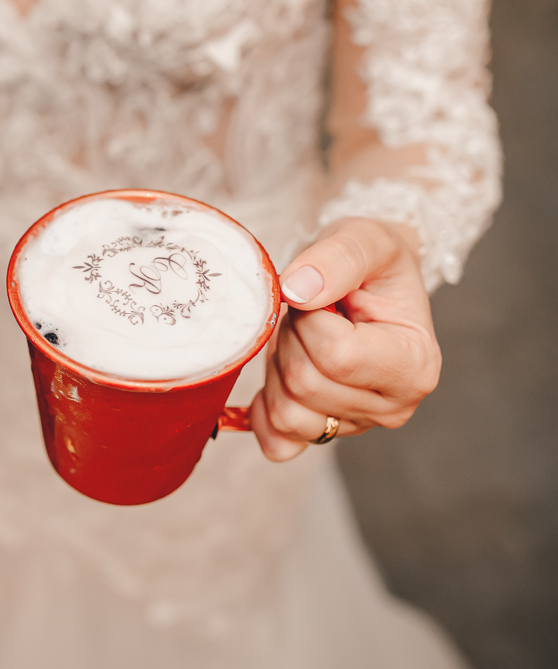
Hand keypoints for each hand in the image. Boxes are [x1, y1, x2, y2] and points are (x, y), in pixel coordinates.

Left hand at [249, 217, 441, 460]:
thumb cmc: (373, 263)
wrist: (369, 282)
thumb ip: (335, 258)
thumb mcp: (363, 239)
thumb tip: (296, 291)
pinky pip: (277, 441)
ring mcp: (357, 425)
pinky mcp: (323, 436)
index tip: (322, 297)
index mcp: (415, 364)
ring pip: (285, 411)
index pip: (336, 355)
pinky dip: (265, 407)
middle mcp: (394, 405)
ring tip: (302, 337)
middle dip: (290, 338)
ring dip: (277, 366)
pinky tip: (279, 372)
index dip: (310, 319)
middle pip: (304, 383)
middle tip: (309, 313)